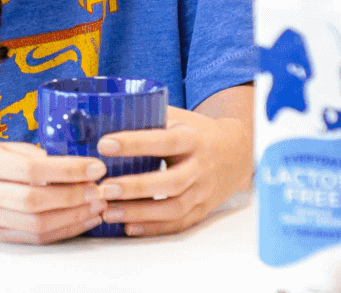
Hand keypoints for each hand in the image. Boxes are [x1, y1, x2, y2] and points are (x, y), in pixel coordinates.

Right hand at [0, 142, 107, 244]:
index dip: (66, 170)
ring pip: (36, 224)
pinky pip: (35, 239)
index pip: (31, 169)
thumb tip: (73, 163)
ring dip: (73, 216)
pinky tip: (82, 220)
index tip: (94, 166)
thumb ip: (33, 153)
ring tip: (96, 205)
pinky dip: (63, 230)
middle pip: (34, 200)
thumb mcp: (4, 146)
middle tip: (99, 189)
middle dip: (73, 196)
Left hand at [96, 98, 252, 236]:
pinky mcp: (201, 210)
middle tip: (104, 187)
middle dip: (135, 186)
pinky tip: (128, 226)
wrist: (235, 153)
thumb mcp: (179, 118)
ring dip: (139, 213)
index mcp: (192, 139)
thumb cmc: (196, 132)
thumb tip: (109, 113)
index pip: (164, 141)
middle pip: (170, 182)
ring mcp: (203, 192)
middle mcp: (200, 167)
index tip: (105, 144)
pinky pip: (177, 224)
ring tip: (108, 211)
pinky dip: (152, 228)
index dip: (135, 143)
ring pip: (173, 208)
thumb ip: (150, 116)